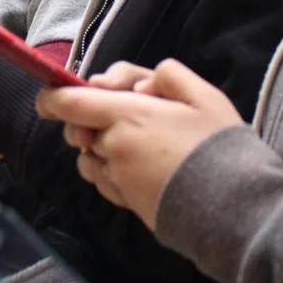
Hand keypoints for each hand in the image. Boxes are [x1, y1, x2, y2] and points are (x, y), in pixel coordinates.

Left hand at [35, 59, 241, 228]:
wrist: (234, 207)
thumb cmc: (220, 146)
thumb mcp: (204, 96)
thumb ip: (168, 75)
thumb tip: (140, 82)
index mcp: (127, 116)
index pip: (70, 104)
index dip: (51, 97)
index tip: (48, 97)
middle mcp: (113, 147)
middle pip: (77, 128)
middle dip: (89, 119)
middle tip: (126, 115)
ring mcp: (116, 177)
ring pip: (87, 156)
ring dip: (100, 146)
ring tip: (140, 143)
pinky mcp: (124, 201)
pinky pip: (102, 180)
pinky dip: (110, 170)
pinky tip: (142, 168)